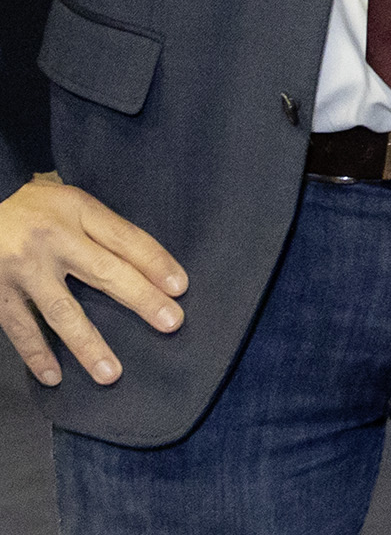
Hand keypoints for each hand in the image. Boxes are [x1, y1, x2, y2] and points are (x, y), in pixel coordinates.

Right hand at [0, 174, 186, 386]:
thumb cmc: (31, 205)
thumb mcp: (71, 202)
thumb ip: (101, 229)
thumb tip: (145, 266)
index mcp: (77, 212)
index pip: (126, 238)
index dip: (156, 262)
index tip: (180, 287)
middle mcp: (53, 240)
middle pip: (106, 272)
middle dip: (141, 300)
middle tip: (170, 323)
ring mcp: (24, 269)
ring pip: (62, 311)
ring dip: (88, 344)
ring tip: (111, 373)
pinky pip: (20, 327)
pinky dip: (37, 354)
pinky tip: (54, 376)